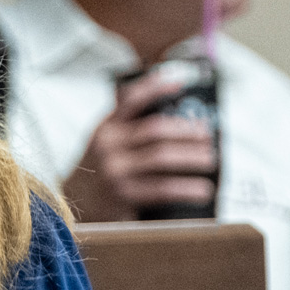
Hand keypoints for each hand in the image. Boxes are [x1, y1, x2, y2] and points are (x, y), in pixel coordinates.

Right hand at [61, 70, 215, 221]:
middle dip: (187, 131)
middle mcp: (107, 144)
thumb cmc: (102, 172)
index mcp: (106, 127)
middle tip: (208, 135)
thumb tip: (173, 114)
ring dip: (192, 157)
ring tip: (211, 160)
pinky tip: (202, 190)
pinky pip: (162, 188)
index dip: (155, 88)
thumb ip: (128, 128)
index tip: (180, 82)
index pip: (130, 99)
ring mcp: (113, 170)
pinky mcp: (122, 195)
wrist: (78, 207)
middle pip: (155, 130)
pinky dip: (187, 188)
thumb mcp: (106, 144)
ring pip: (161, 157)